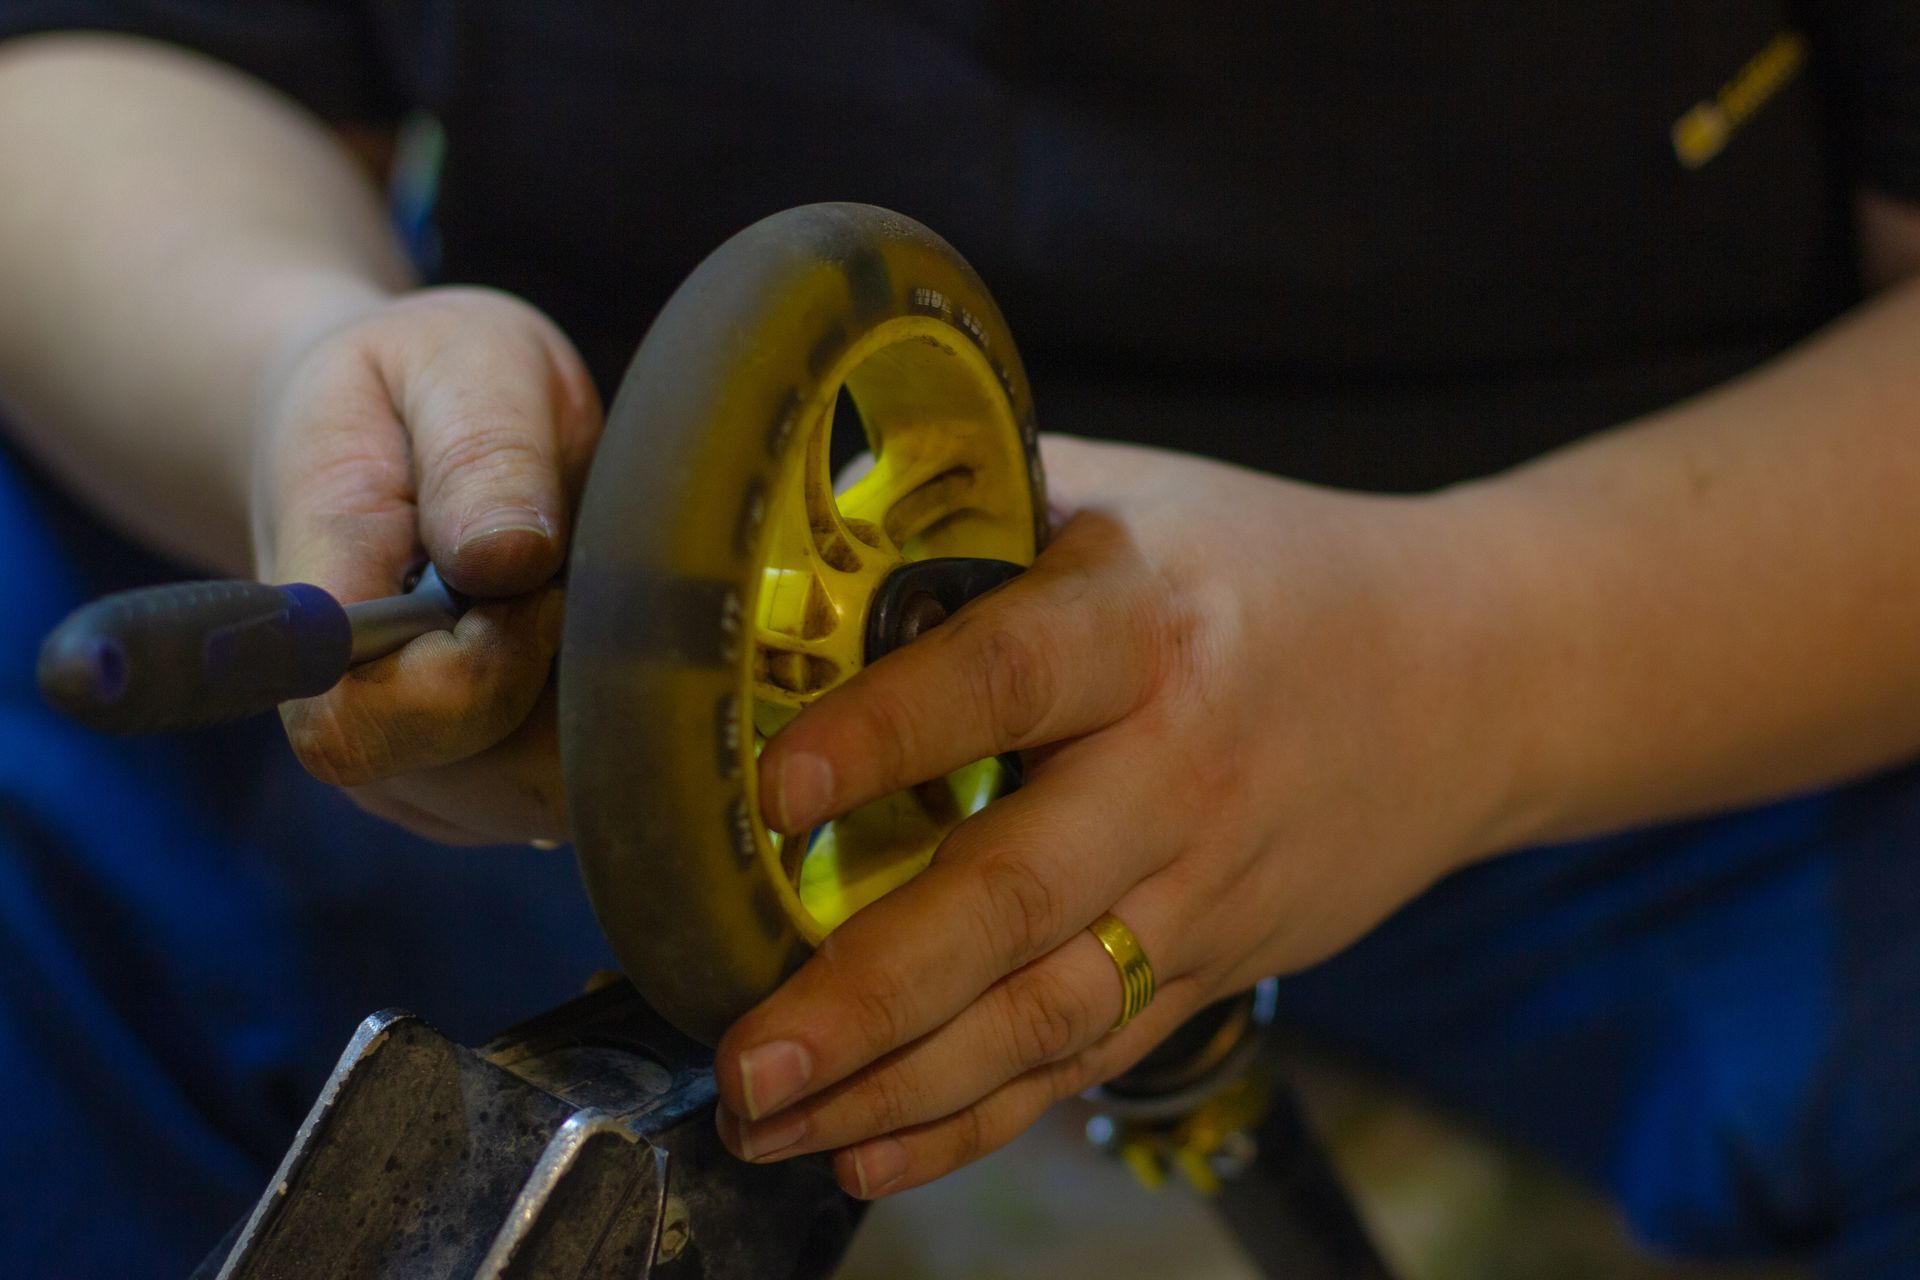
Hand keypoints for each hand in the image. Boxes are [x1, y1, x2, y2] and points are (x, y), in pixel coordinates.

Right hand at [252, 287, 601, 843]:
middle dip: (564, 682)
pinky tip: (579, 640)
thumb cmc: (417, 389)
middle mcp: (349, 726)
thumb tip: (508, 557)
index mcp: (315, 616)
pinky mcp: (477, 798)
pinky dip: (601, 722)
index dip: (477, 668)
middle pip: (481, 779)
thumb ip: (482, 451)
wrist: (370, 434)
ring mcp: (415, 779)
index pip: (362, 724)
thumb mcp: (459, 365)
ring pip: (538, 800)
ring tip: (569, 595)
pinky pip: (566, 797)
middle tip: (570, 570)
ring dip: (590, 705)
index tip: (531, 573)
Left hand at [712, 435, 1531, 1195]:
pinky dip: (980, 1116)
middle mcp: (1178, 764)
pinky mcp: (1219, 964)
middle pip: (1018, 894)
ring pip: (1048, 1010)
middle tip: (747, 1054)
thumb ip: (984, 510)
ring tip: (768, 1122)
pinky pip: (1092, 1056)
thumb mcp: (1136, 497)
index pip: (1006, 676)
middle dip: (872, 989)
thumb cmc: (1268, 570)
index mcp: (1143, 619)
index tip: (775, 789)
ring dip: (901, 1085)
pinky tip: (871, 1151)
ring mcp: (1207, 884)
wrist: (1473, 673)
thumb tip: (803, 531)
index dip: (891, 731)